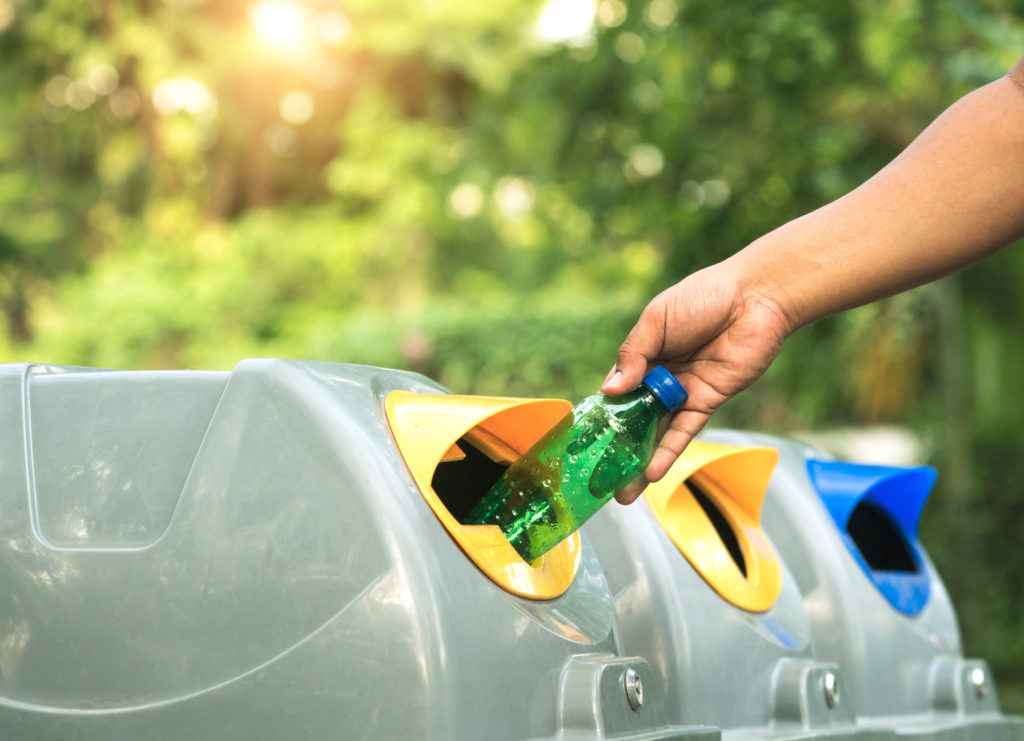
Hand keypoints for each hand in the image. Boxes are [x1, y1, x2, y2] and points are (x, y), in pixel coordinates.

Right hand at [602, 262, 793, 502]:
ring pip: (657, 433)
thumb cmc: (703, 297)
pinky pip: (685, 432)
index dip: (602, 416)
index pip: (617, 391)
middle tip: (599, 479)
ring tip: (623, 492)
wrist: (755, 297)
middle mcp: (660, 378)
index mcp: (644, 355)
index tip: (585, 443)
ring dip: (640, 462)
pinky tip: (651, 472)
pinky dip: (669, 452)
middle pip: (634, 419)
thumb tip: (609, 389)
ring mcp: (683, 392)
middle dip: (618, 450)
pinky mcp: (708, 401)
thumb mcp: (656, 320)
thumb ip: (633, 355)